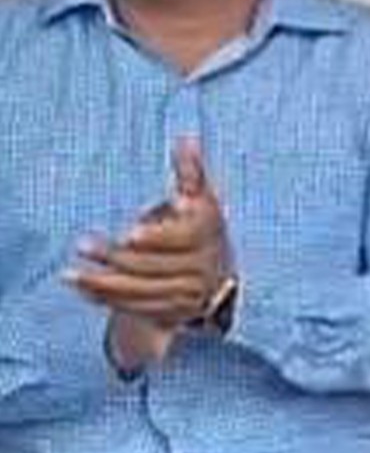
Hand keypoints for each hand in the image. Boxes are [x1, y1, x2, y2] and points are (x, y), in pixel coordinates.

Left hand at [68, 137, 231, 328]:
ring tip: (71, 274)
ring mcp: (190, 293)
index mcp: (209, 233)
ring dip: (104, 283)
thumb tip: (186, 139)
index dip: (157, 237)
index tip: (128, 234)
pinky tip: (84, 288)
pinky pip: (138, 308)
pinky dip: (109, 299)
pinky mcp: (174, 313)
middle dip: (117, 257)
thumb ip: (190, 172)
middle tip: (82, 245)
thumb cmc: (198, 225)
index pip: (183, 238)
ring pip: (143, 290)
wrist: (215, 274)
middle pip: (157, 265)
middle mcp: (205, 267)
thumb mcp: (199, 197)